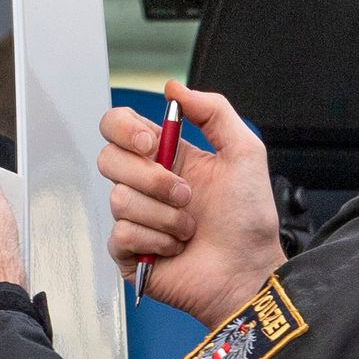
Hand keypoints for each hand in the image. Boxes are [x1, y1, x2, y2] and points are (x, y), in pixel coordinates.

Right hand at [101, 88, 282, 325]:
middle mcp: (145, 184)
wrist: (249, 270)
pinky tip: (175, 249)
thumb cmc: (249, 219)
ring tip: (190, 229)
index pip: (118, 126)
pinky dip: (156, 241)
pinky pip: (122, 234)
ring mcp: (134, 218)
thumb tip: (173, 87)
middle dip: (151, 178)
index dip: (124, 129)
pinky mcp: (128, 252)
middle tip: (186, 195)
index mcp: (165, 156)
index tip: (151, 143)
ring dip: (165, 216)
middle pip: (109, 159)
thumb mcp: (244, 152)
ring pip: (119, 199)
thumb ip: (214, 111)